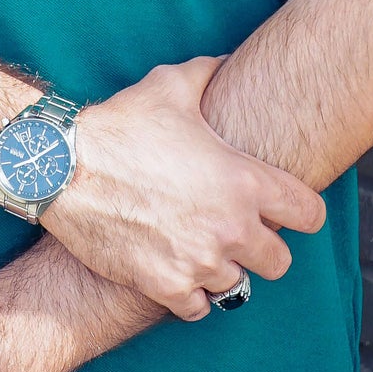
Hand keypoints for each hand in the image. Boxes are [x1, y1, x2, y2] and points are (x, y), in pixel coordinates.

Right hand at [41, 56, 325, 320]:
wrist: (63, 167)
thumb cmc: (120, 125)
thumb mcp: (168, 86)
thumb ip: (207, 73)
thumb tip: (224, 63)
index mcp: (243, 181)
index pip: (308, 214)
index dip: (299, 211)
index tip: (281, 210)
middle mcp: (230, 227)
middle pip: (279, 262)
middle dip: (261, 248)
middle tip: (234, 232)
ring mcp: (199, 261)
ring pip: (237, 288)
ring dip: (220, 270)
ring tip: (198, 248)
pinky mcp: (165, 286)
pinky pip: (198, 309)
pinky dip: (189, 294)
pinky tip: (175, 269)